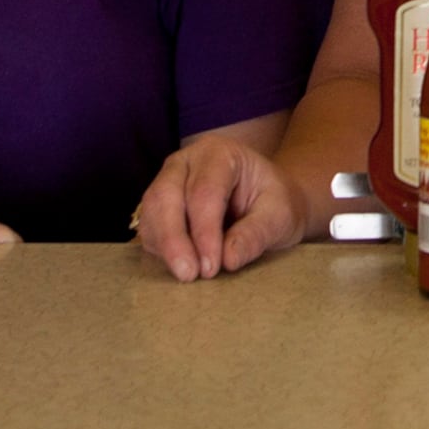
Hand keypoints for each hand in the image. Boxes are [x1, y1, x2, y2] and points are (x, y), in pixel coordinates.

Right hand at [131, 135, 307, 281]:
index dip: (204, 231)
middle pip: (166, 196)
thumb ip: (256, 234)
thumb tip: (228, 259)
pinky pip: (149, 226)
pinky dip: (159, 249)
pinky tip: (180, 265)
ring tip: (186, 275)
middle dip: (173, 239)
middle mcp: (187, 161)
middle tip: (189, 274)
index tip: (211, 267)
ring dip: (163, 246)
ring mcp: (168, 180)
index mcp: (220, 153)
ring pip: (151, 210)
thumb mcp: (280, 216)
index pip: (204, 191)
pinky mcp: (159, 204)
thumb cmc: (275, 203)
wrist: (268, 201)